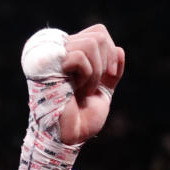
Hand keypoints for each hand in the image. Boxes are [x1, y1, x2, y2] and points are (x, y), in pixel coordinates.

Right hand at [59, 24, 124, 143]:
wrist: (69, 136)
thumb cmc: (82, 119)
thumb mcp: (103, 91)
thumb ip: (111, 72)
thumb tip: (119, 49)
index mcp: (74, 56)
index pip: (98, 32)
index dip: (110, 52)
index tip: (110, 74)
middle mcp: (64, 52)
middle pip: (98, 35)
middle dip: (106, 63)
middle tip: (96, 85)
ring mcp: (57, 58)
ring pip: (91, 43)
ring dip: (96, 72)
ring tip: (85, 90)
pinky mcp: (50, 65)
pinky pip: (80, 57)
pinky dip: (86, 76)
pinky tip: (76, 90)